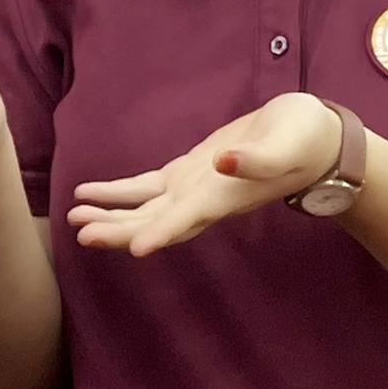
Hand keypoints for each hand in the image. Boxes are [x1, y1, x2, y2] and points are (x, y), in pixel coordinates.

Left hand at [67, 91, 343, 255]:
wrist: (313, 139)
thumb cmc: (305, 138)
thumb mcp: (289, 141)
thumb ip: (258, 157)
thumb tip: (225, 163)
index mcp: (228, 196)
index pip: (191, 218)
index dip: (164, 233)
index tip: (136, 250)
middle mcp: (206, 201)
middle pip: (156, 223)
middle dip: (120, 231)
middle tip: (81, 234)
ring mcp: (194, 190)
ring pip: (145, 210)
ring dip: (111, 216)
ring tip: (74, 218)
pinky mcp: (188, 174)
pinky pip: (145, 189)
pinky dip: (117, 193)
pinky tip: (87, 195)